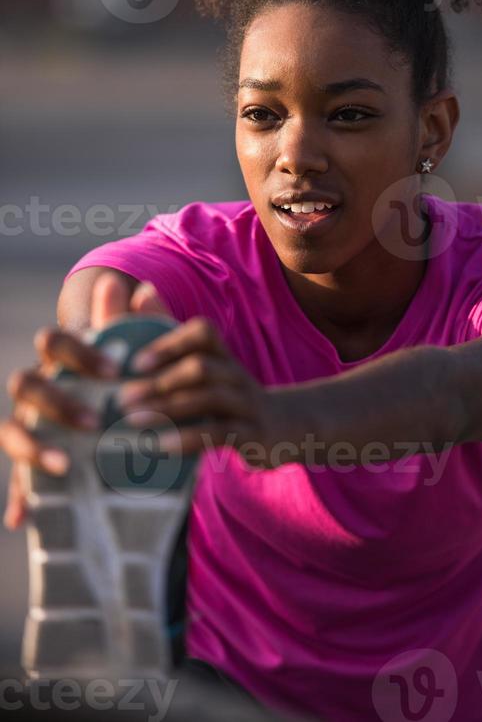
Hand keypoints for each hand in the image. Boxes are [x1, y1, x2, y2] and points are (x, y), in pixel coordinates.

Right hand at [1, 271, 169, 529]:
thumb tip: (144, 288)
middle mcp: (41, 388)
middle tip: (95, 422)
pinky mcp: (31, 462)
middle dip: (56, 401)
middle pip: (25, 384)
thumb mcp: (140, 361)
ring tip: (63, 464)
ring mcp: (30, 424)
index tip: (116, 370)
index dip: (78, 351)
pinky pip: (16, 480)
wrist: (125, 425)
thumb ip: (141, 325)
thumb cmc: (130, 384)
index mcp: (63, 360)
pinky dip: (18, 498)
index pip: (53, 342)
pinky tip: (22, 517)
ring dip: (32, 445)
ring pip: (11, 428)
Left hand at [117, 317, 269, 458]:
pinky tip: (161, 446)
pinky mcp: (253, 434)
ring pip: (210, 397)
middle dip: (160, 382)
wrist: (284, 426)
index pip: (204, 332)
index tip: (136, 364)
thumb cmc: (228, 397)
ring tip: (133, 420)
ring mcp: (247, 404)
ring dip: (168, 408)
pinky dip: (189, 437)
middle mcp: (236, 374)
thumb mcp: (208, 370)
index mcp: (222, 356)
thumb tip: (142, 292)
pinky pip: (220, 432)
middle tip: (123, 398)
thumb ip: (173, 341)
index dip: (171, 343)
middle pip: (201, 367)